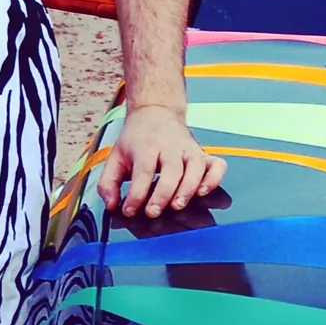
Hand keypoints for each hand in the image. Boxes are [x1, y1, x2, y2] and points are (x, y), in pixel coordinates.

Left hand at [103, 103, 225, 219]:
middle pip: (172, 169)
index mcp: (146, 146)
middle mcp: (170, 146)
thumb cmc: (136, 140)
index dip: (137, 193)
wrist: (156, 111)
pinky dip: (214, 179)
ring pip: (196, 167)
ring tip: (178, 205)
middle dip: (164, 193)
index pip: (143, 170)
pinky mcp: (203, 153)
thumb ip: (108, 182)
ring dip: (189, 187)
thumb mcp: (115, 156)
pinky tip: (204, 191)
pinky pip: (217, 165)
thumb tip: (111, 205)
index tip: (130, 210)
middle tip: (154, 212)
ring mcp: (189, 149)